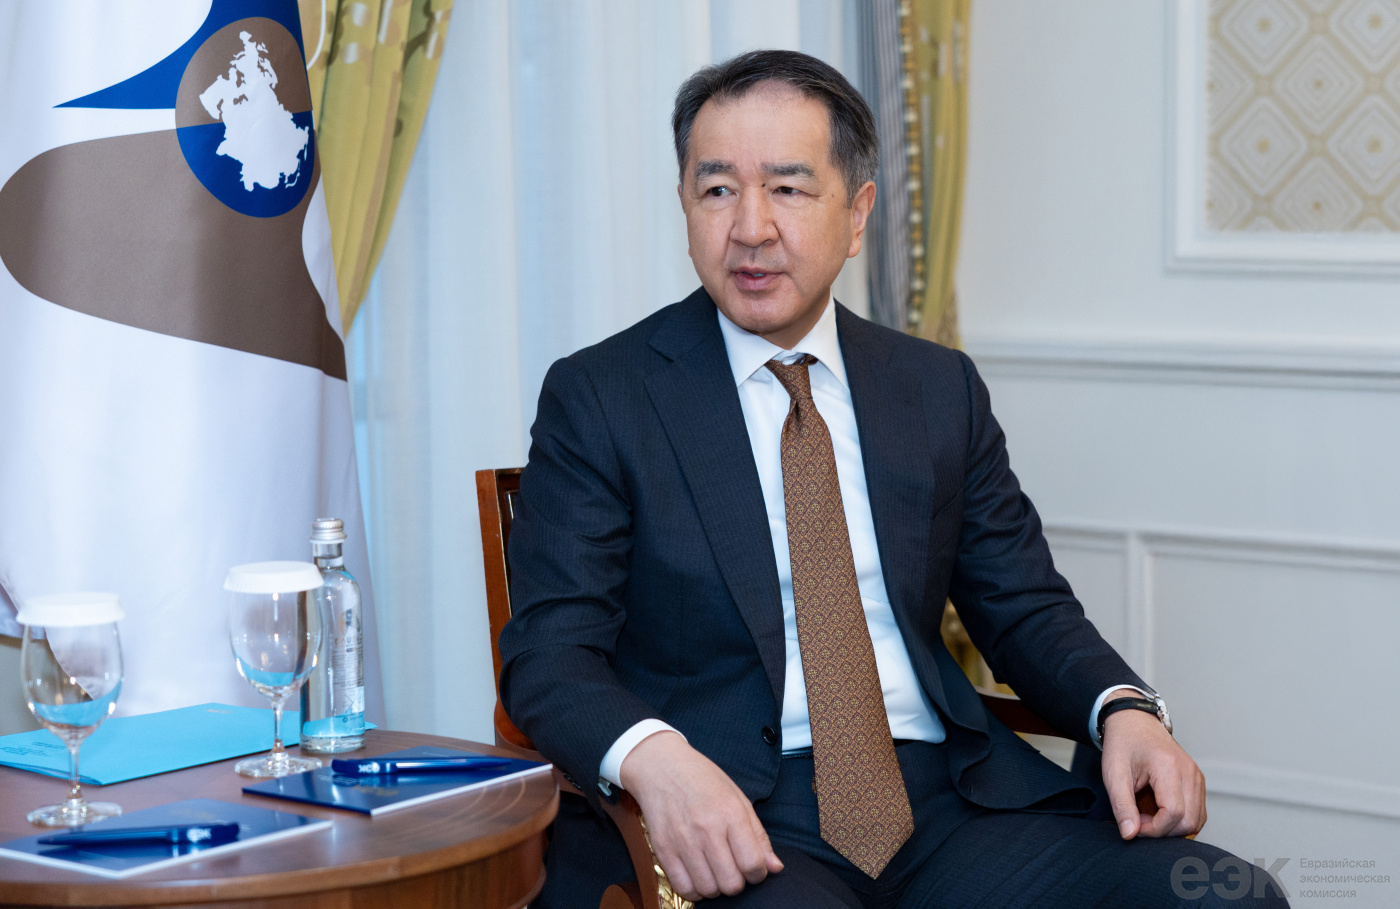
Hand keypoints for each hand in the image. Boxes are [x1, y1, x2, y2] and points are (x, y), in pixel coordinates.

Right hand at [618, 731, 783, 899]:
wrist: (661, 767)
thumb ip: (758, 835)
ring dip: (716, 887)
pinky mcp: (663, 850)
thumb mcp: (738, 798)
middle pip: (731, 883)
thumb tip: (775, 867)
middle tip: (733, 869)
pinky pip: (684, 888)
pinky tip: (697, 875)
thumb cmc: (703, 780)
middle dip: (738, 882)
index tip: (753, 868)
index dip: (758, 874)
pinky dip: (695, 890)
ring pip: (708, 890)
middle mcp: (707, 829)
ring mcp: (683, 841)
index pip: (753, 864)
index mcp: (731, 814)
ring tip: (714, 871)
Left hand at [1100, 692, 1206, 839]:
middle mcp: (1190, 772)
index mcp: (1169, 767)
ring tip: (1148, 815)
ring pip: (1197, 820)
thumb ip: (1121, 806)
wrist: (1133, 722)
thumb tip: (1130, 834)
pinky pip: (1197, 813)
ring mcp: (1197, 777)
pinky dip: (1180, 820)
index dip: (1154, 828)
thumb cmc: (1123, 744)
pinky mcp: (1197, 782)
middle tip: (1139, 820)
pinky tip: (1159, 812)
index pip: (1174, 813)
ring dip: (1172, 828)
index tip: (1134, 824)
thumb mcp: (1113, 774)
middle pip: (1190, 821)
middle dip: (1163, 831)